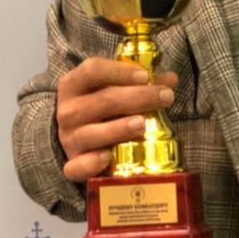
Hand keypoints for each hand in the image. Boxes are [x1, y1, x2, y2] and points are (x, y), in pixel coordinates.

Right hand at [56, 58, 177, 182]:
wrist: (77, 140)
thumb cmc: (100, 109)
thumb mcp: (113, 90)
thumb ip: (140, 83)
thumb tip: (170, 79)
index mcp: (74, 85)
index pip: (92, 70)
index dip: (119, 71)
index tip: (146, 76)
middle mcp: (68, 111)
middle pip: (104, 100)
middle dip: (138, 97)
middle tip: (165, 97)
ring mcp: (69, 139)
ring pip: (92, 133)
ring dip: (119, 128)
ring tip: (142, 124)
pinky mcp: (72, 165)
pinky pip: (77, 167)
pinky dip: (91, 163)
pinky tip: (107, 157)